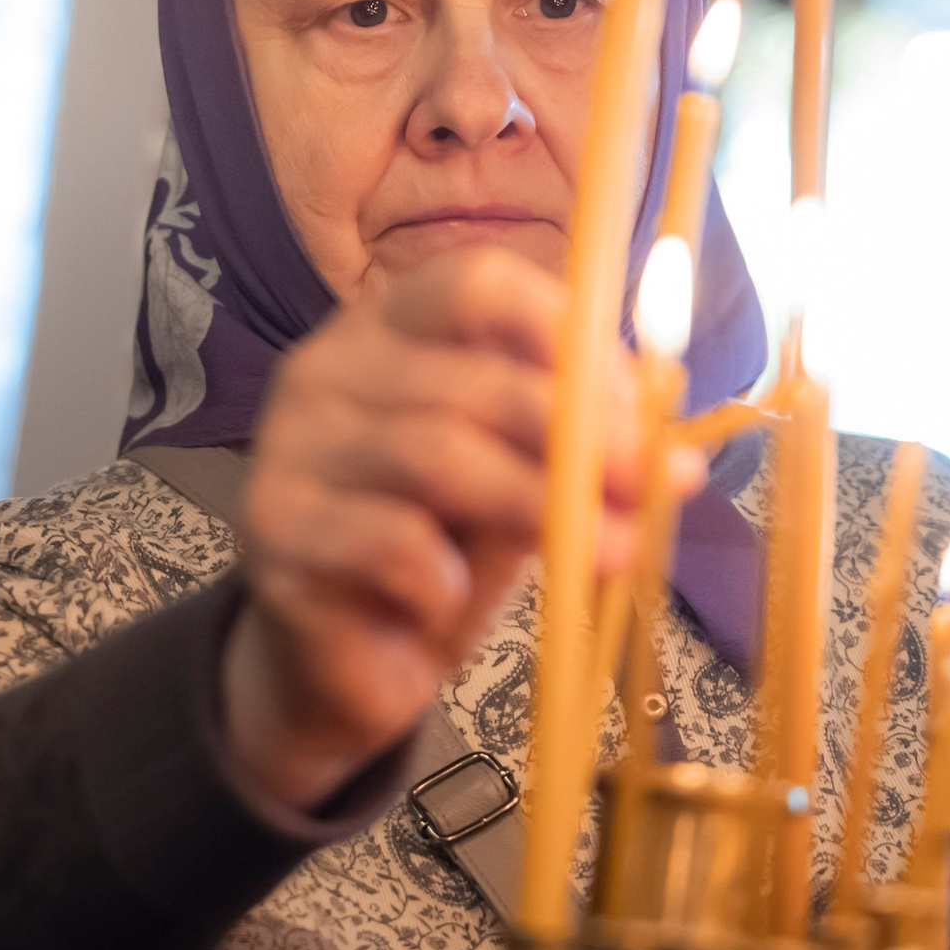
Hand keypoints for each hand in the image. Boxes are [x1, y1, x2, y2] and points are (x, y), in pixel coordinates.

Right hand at [222, 248, 690, 812]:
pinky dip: (445, 578)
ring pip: (436, 455)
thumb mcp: (515, 491)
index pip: (475, 283)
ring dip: (540, 506)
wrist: (338, 666)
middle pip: (471, 379)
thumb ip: (573, 459)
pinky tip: (451, 601)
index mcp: (386, 329)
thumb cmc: (434, 558)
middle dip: (578, 434)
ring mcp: (287, 444)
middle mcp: (325, 368)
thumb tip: (678, 459)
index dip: (564, 332)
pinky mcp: (271, 527)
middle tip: (646, 485)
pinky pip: (389, 540)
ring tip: (605, 551)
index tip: (633, 402)